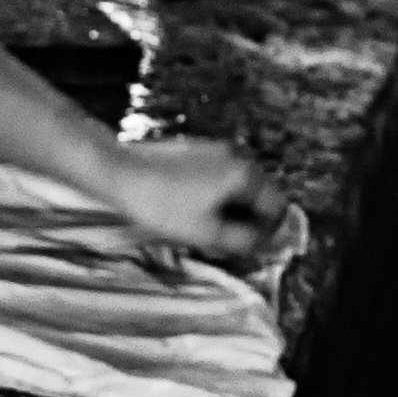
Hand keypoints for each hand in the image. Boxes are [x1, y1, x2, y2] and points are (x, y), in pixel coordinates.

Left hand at [96, 137, 289, 271]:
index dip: (268, 231)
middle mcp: (237, 155)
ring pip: (236, 186)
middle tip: (222, 242)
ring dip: (228, 208)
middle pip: (258, 194)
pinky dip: (212, 194)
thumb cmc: (164, 206)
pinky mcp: (196, 148)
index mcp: (246, 173)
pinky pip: (218, 175)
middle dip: (246, 219)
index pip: (277, 206)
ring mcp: (216, 148)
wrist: (120, 173)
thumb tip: (270, 244)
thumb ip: (246, 240)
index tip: (248, 248)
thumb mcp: (208, 233)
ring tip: (202, 226)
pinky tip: (189, 208)